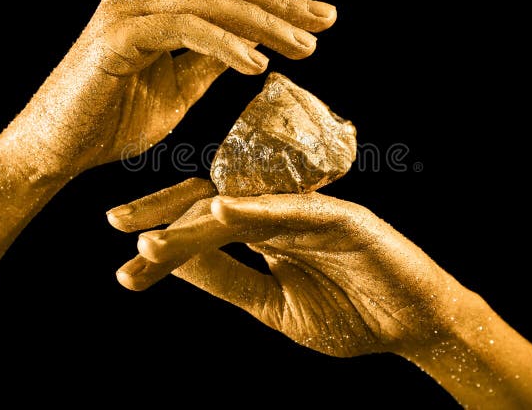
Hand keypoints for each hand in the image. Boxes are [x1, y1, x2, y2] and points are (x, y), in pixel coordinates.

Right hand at [0, 0, 335, 179]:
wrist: (54, 150)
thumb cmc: (112, 120)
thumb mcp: (179, 87)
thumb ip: (211, 59)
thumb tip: (256, 40)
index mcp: (155, 1)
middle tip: (327, 16)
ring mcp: (127, 10)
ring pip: (210, 0)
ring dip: (265, 22)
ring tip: (306, 45)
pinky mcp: (117, 37)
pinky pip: (184, 30)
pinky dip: (225, 44)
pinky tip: (258, 64)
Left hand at [108, 179, 463, 357]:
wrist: (416, 327)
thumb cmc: (352, 316)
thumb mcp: (275, 306)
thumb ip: (229, 281)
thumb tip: (171, 261)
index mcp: (265, 233)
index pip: (205, 225)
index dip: (166, 239)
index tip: (124, 261)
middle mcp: (281, 215)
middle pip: (213, 203)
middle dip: (163, 215)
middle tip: (116, 223)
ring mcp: (311, 212)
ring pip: (244, 207)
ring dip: (196, 221)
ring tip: (151, 237)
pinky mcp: (343, 219)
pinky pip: (294, 211)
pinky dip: (256, 212)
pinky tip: (219, 216)